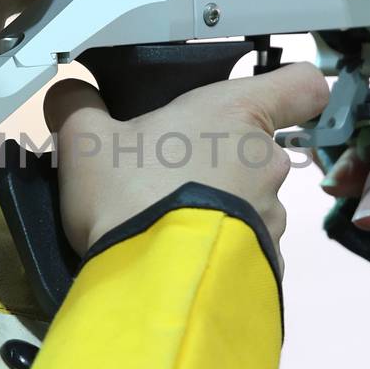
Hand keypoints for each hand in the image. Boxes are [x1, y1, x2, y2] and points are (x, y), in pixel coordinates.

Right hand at [43, 62, 330, 270]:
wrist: (154, 285)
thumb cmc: (131, 197)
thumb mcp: (86, 143)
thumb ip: (78, 107)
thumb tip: (68, 93)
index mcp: (235, 114)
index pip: (301, 84)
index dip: (289, 88)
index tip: (269, 97)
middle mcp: (265, 162)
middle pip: (257, 149)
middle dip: (219, 162)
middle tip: (169, 177)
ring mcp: (272, 216)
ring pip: (251, 202)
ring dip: (220, 210)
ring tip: (169, 226)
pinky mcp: (266, 263)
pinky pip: (245, 248)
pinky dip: (220, 252)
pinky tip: (183, 260)